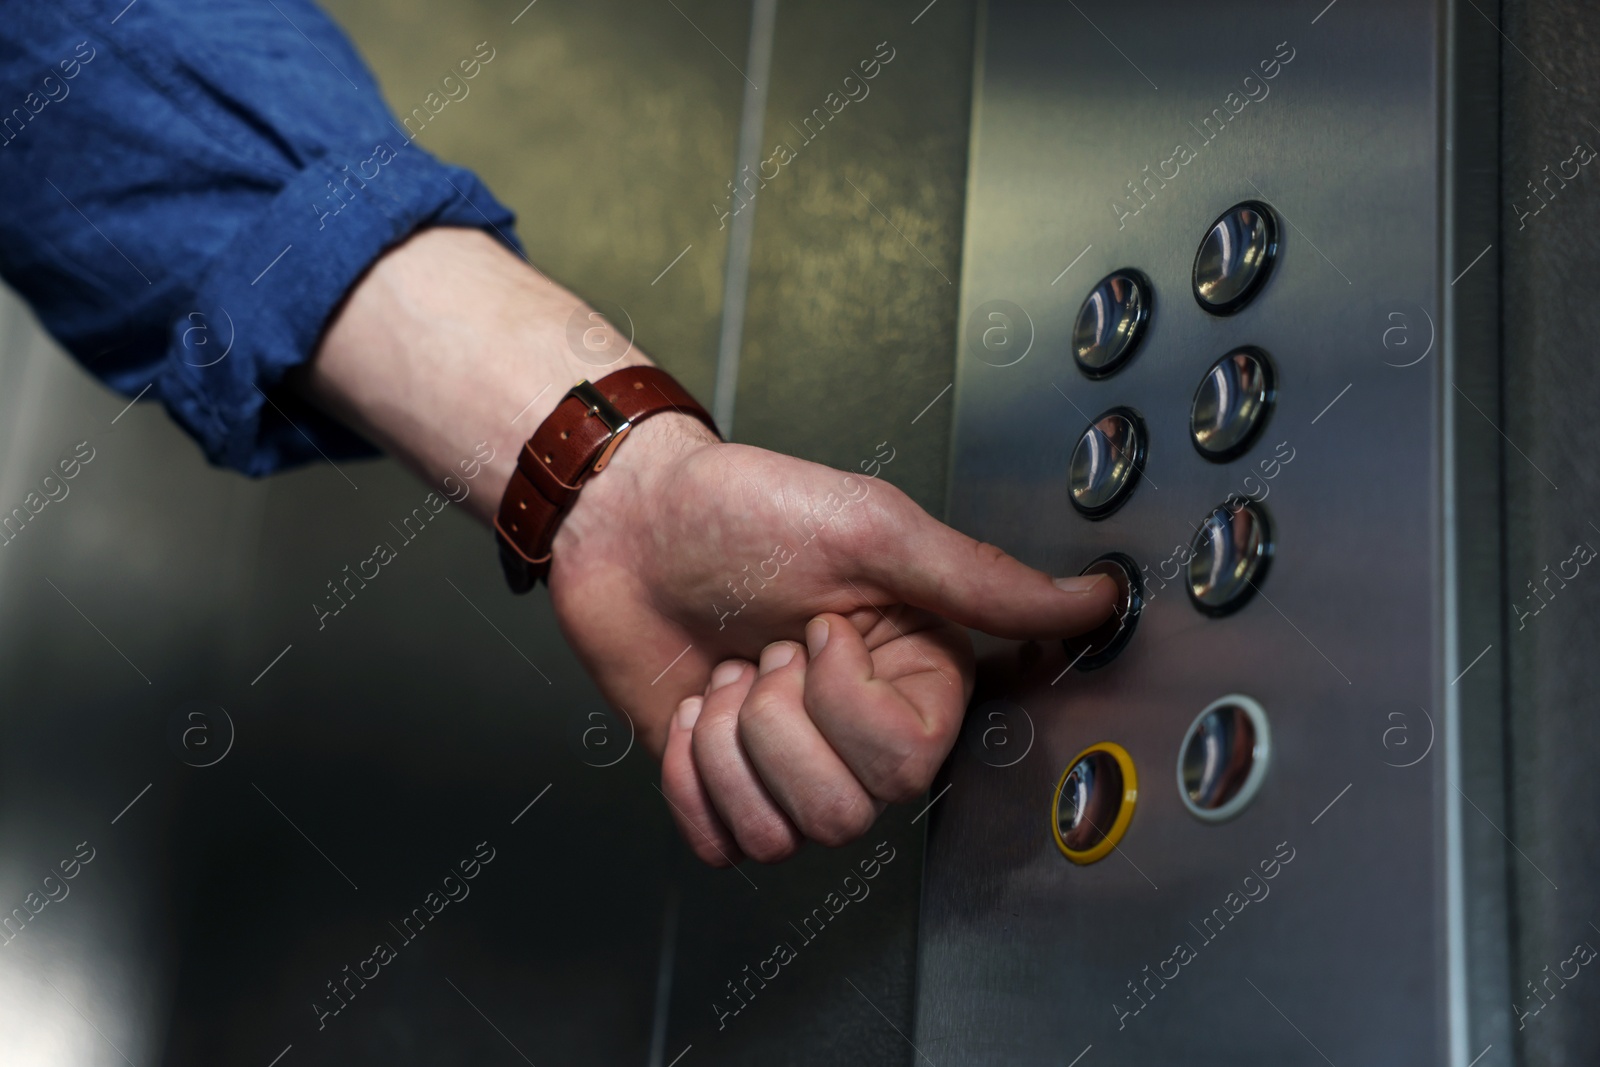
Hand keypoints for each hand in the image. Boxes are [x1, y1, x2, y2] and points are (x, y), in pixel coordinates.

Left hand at [302, 227, 1113, 866]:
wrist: (628, 522)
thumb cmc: (744, 511)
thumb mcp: (872, 530)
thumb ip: (980, 582)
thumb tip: (1096, 600)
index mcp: (914, 675)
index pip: (908, 761)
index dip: (846, 702)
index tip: (818, 626)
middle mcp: (859, 731)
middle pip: (847, 811)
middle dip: (778, 722)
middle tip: (764, 648)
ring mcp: (788, 766)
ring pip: (782, 838)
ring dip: (727, 743)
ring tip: (727, 672)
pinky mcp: (722, 786)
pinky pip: (719, 844)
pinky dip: (688, 775)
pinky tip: (689, 711)